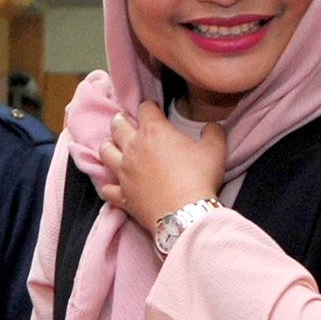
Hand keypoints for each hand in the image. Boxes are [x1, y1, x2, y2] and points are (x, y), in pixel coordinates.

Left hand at [95, 102, 225, 234]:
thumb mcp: (215, 149)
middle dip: (121, 119)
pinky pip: (107, 188)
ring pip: (105, 152)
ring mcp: (123, 172)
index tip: (153, 109)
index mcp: (154, 131)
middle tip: (125, 120)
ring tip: (113, 145)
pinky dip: (108, 185)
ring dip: (108, 146)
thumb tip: (212, 127)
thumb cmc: (199, 177)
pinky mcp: (122, 194)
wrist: (184, 213)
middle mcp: (133, 148)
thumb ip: (213, 132)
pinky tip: (112, 184)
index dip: (149, 106)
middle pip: (117, 125)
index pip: (145, 108)